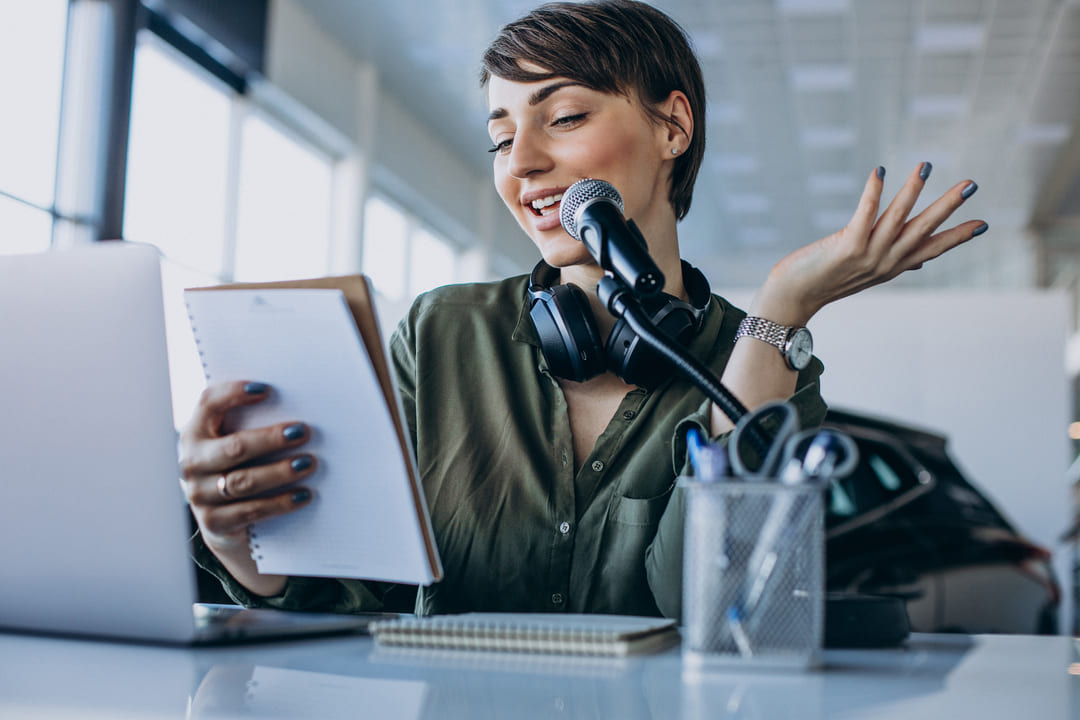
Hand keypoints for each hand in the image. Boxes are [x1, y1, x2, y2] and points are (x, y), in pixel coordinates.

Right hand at [179, 381, 315, 555]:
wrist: (227, 523)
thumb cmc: (241, 469)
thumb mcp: (238, 444)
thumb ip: (252, 424)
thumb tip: (298, 404)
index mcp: (197, 433)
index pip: (209, 404)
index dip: (234, 393)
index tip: (267, 389)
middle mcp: (193, 462)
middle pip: (234, 447)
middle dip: (271, 439)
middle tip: (303, 432)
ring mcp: (200, 494)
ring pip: (244, 481)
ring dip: (280, 471)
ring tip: (309, 463)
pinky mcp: (214, 522)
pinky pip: (251, 510)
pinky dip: (281, 502)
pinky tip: (304, 494)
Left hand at [754, 163, 986, 324]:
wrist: (793, 298)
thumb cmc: (826, 280)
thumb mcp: (867, 274)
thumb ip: (895, 262)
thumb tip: (923, 261)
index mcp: (892, 267)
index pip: (932, 250)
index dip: (957, 237)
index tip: (983, 224)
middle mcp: (884, 262)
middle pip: (922, 230)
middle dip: (947, 207)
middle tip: (971, 184)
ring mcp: (866, 255)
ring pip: (896, 219)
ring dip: (912, 191)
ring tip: (926, 166)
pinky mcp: (845, 247)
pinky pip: (863, 216)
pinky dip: (872, 194)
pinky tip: (880, 172)